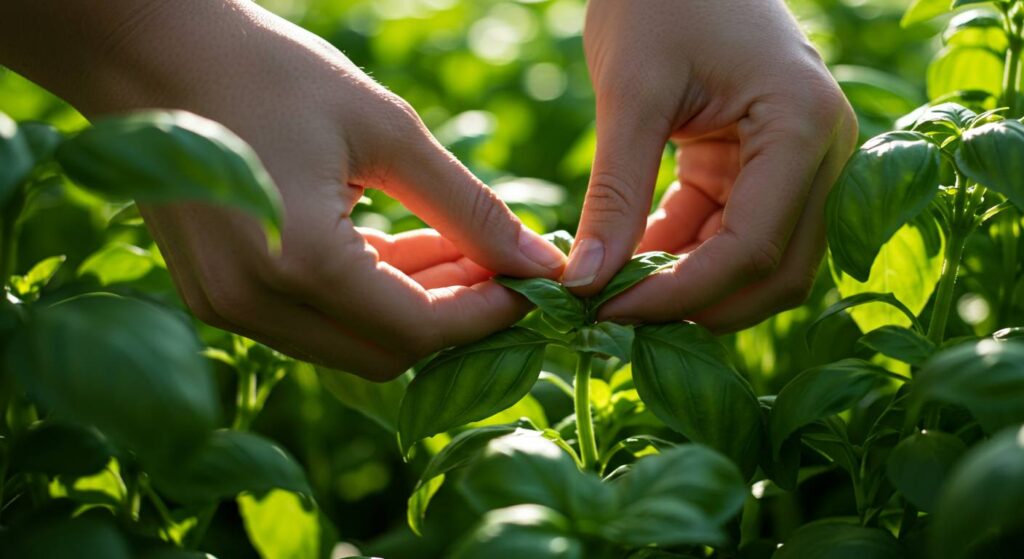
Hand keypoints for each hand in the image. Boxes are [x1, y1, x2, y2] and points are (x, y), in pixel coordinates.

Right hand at [0, 1, 565, 379]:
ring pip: (351, 343)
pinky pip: (315, 322)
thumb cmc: (273, 74)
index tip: (532, 283)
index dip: (486, 316)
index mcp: (299, 263)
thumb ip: (467, 206)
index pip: (418, 331)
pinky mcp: (220, 298)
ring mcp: (229, 308)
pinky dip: (368, 297)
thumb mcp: (386, 132)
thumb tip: (536, 261)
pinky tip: (408, 247)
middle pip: (386, 352)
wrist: (154, 55)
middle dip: (454, 317)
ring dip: (414, 307)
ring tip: (461, 250)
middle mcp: (256, 304)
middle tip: (501, 267)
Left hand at [564, 0, 857, 331]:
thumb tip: (586, 284)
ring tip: (613, 285)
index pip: (752, 248)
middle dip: (695, 303)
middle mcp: (821, 152)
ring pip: (756, 262)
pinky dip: (682, 253)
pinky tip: (627, 254)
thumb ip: (614, 194)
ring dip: (688, 283)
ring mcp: (799, 162)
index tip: (605, 311)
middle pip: (774, 272)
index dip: (679, 295)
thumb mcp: (630, 93)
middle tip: (613, 312)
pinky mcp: (764, 166)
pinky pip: (731, 232)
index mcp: (802, 126)